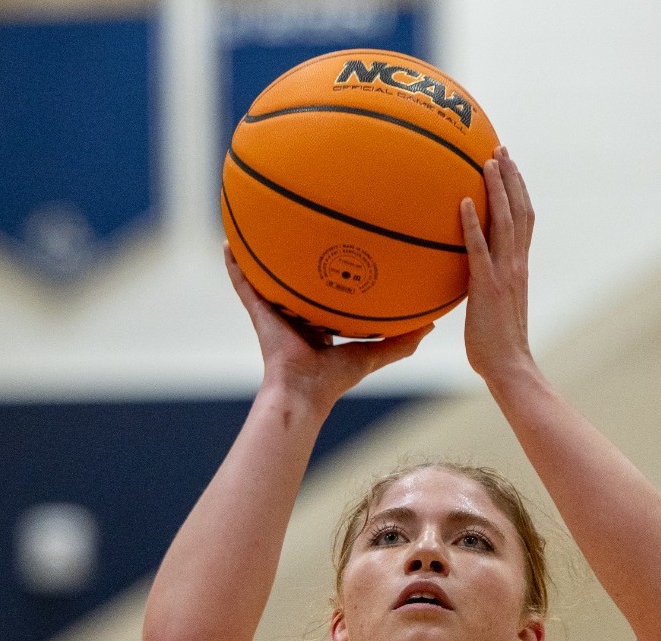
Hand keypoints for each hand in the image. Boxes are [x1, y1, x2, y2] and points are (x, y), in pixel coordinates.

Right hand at [225, 248, 431, 411]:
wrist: (302, 393)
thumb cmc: (335, 380)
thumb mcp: (373, 355)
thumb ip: (401, 342)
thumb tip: (432, 324)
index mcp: (318, 325)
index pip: (324, 296)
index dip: (330, 276)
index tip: (338, 253)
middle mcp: (295, 315)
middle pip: (295, 281)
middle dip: (296, 259)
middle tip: (300, 229)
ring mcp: (275, 313)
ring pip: (266, 278)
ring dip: (260, 255)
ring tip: (256, 226)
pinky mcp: (259, 312)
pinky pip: (244, 284)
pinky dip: (234, 266)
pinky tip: (228, 243)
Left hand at [460, 146, 535, 379]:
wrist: (509, 366)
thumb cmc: (496, 344)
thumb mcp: (492, 307)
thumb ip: (483, 285)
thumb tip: (464, 277)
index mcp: (519, 266)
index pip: (524, 219)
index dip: (519, 190)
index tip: (510, 166)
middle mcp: (516, 263)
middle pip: (519, 209)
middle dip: (511, 177)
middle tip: (500, 149)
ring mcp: (504, 273)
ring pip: (505, 221)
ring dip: (497, 188)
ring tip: (488, 161)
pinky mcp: (487, 286)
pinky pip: (479, 248)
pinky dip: (471, 224)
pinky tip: (461, 202)